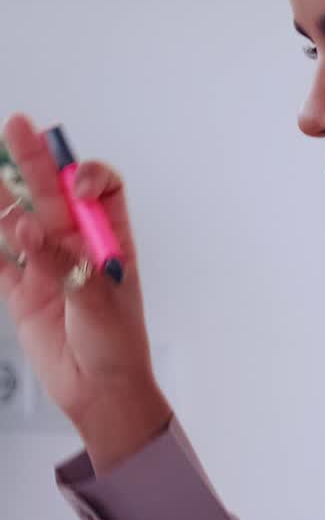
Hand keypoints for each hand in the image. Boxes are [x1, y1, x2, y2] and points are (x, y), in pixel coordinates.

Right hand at [0, 114, 171, 469]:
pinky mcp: (20, 293)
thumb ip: (64, 265)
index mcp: (108, 241)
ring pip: (17, 219)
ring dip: (2, 192)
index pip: (101, 192)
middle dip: (35, 159)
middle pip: (51, 193)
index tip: (76, 185)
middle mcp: (75, 247)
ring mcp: (45, 267)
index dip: (88, 177)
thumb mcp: (99, 303)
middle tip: (16, 126)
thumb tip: (32, 230)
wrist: (99, 393)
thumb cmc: (118, 348)